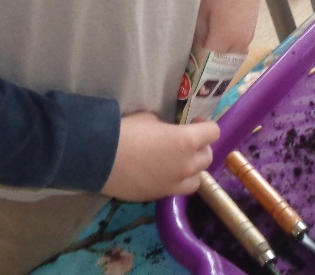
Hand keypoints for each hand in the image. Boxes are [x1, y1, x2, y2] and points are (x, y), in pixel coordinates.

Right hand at [100, 111, 218, 200]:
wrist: (101, 158)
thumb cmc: (126, 131)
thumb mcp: (150, 118)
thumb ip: (166, 127)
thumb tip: (167, 132)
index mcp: (187, 141)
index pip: (213, 132)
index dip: (206, 126)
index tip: (194, 122)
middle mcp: (187, 165)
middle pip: (208, 157)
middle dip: (200, 147)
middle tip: (186, 142)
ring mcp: (174, 184)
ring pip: (197, 179)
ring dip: (192, 169)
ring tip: (178, 162)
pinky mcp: (160, 196)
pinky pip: (177, 189)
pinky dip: (176, 181)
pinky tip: (161, 173)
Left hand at [192, 0, 264, 54]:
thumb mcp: (201, 7)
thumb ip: (199, 30)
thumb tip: (198, 44)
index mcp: (224, 37)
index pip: (209, 60)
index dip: (198, 60)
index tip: (188, 57)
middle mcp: (239, 41)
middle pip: (224, 60)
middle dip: (210, 58)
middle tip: (198, 51)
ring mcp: (249, 34)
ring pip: (234, 53)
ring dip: (222, 52)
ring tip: (209, 43)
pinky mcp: (253, 26)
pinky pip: (241, 43)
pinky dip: (231, 44)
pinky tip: (221, 35)